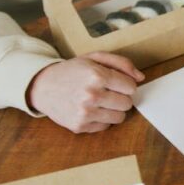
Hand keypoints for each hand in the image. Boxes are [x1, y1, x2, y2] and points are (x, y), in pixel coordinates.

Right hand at [27, 52, 143, 133]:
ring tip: (101, 101)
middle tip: (107, 92)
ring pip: (120, 117)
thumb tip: (141, 78)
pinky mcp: (80, 126)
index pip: (131, 87)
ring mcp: (85, 113)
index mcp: (97, 75)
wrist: (42, 86)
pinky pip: (106, 126)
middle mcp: (91, 95)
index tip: (116, 83)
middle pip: (127, 103)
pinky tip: (91, 109)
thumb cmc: (72, 71)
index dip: (125, 84)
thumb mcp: (94, 58)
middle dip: (121, 97)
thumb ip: (121, 63)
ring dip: (114, 109)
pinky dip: (101, 119)